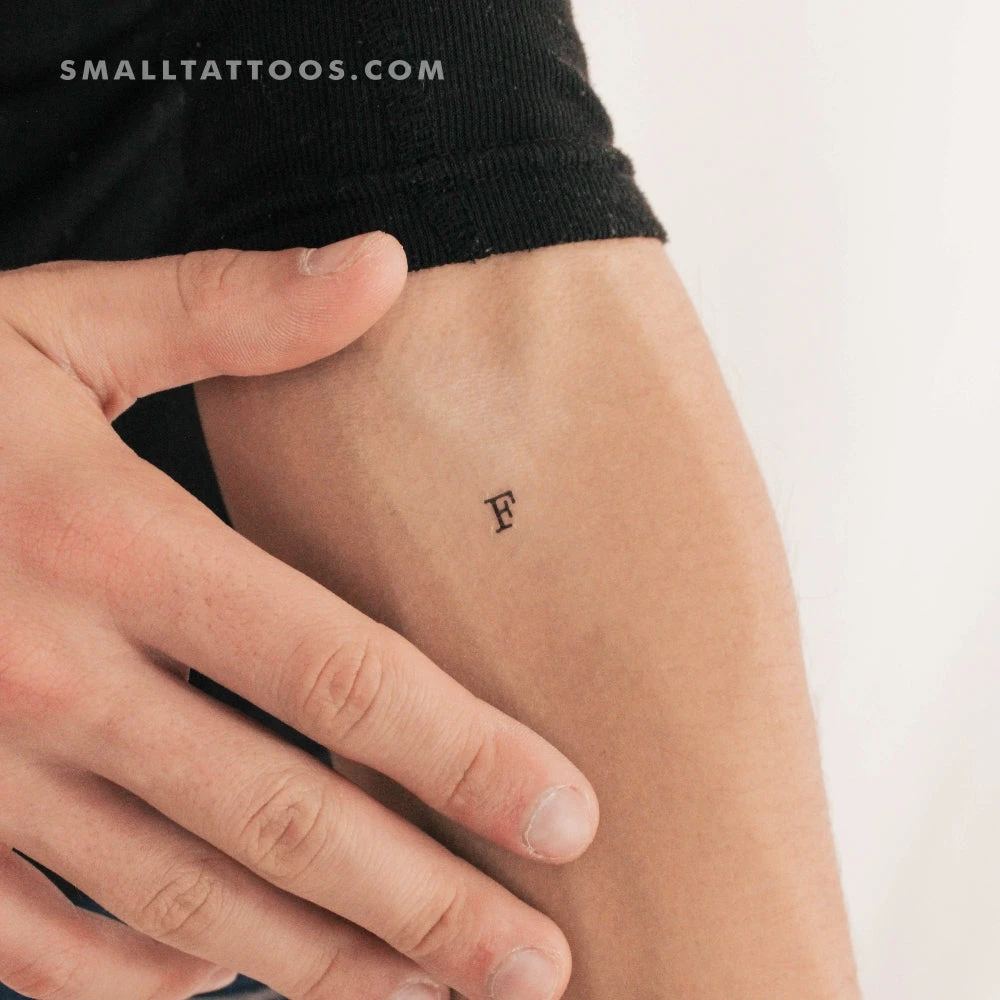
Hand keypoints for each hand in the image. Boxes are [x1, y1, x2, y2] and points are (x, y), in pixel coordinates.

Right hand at [0, 234, 598, 999]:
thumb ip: (226, 305)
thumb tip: (380, 263)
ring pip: (180, 906)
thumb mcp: (55, 323)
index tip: (565, 815)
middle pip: (283, 820)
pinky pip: (39, 949)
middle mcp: (55, 677)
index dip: (462, 754)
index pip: (336, 671)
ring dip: (316, 962)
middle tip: (537, 963)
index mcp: (110, 544)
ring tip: (431, 990)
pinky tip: (219, 983)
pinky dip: (140, 980)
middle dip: (424, 905)